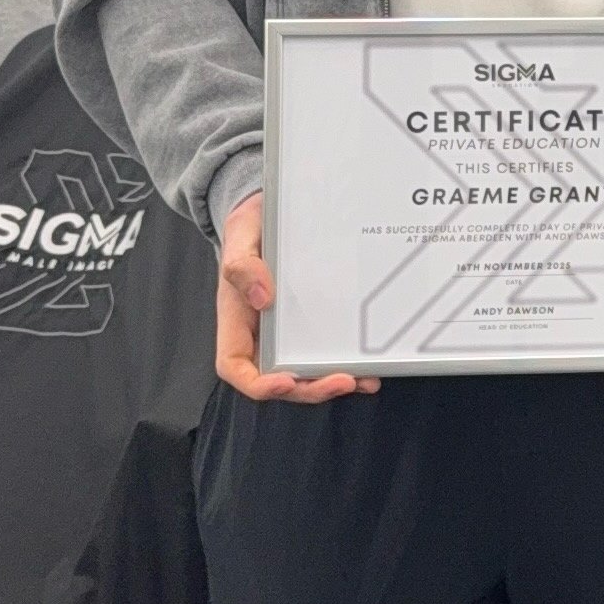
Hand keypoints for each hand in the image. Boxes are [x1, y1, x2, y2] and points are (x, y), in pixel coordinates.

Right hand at [216, 190, 379, 404]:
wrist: (271, 215)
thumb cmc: (251, 230)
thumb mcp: (240, 237)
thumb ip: (242, 265)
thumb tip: (262, 297)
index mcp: (236, 322)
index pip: (236, 366)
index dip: (259, 384)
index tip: (286, 381)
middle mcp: (261, 336)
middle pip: (279, 379)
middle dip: (310, 388)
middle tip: (341, 381)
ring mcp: (288, 335)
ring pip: (306, 373)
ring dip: (333, 384)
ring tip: (363, 380)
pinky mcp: (313, 326)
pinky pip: (326, 353)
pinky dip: (347, 365)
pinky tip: (368, 367)